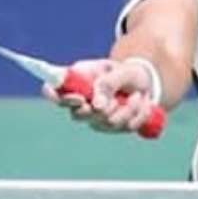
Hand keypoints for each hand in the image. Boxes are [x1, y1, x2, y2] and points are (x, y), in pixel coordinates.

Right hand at [41, 58, 161, 135]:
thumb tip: (96, 106)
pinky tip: (140, 103)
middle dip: (100, 109)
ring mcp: (93, 117)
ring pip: (105, 122)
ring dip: (126, 108)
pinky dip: (137, 115)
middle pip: (76, 115)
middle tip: (117, 100)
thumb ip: (108, 84)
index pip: (51, 91)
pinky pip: (124, 127)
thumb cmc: (128, 73)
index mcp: (76, 80)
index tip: (80, 99)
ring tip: (136, 94)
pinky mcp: (110, 127)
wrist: (145, 83)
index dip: (57, 97)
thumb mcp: (122, 71)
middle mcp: (80, 101)